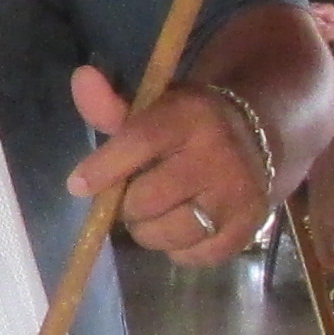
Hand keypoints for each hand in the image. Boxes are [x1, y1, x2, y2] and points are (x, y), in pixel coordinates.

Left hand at [68, 67, 268, 263]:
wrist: (255, 137)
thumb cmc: (187, 125)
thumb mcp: (152, 107)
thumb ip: (111, 104)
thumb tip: (81, 78)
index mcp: (190, 116)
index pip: (140, 141)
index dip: (104, 167)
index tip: (77, 185)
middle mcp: (218, 155)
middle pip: (147, 199)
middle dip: (127, 204)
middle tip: (132, 196)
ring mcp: (237, 194)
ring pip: (167, 234)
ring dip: (148, 230)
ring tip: (155, 213)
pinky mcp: (248, 227)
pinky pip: (192, 256)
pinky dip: (176, 250)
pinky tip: (181, 228)